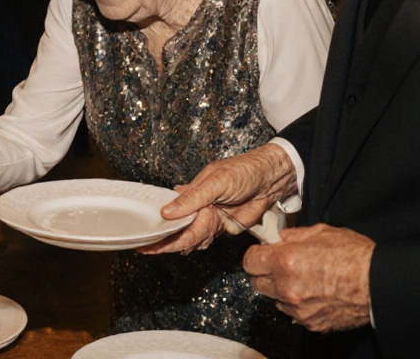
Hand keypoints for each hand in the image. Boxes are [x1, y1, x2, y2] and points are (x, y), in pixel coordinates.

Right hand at [141, 144, 296, 254]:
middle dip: (172, 238)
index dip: (160, 226)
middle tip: (154, 248)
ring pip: (195, 236)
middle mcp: (199, 206)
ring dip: (188, 240)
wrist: (272, 180)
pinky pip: (210, 239)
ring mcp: (212, 218)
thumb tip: (167, 211)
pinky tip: (196, 242)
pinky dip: (203, 241)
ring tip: (175, 241)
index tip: (147, 240)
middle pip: (181, 228)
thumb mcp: (216, 181)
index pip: (172, 212)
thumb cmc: (244, 171)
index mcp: (192, 192)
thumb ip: (193, 198)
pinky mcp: (225, 227)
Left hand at [243, 224, 374, 331]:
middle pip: (256, 282)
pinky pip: (292, 313)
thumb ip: (293, 235)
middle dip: (264, 273)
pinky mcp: (309, 322)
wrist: (379, 284)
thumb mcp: (321, 232)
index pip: (249, 261)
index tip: (262, 253)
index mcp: (285, 261)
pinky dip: (297, 304)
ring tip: (302, 279)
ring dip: (280, 290)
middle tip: (279, 266)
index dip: (256, 255)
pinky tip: (313, 293)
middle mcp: (287, 287)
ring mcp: (297, 308)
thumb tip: (279, 238)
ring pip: (273, 299)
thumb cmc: (355, 256)